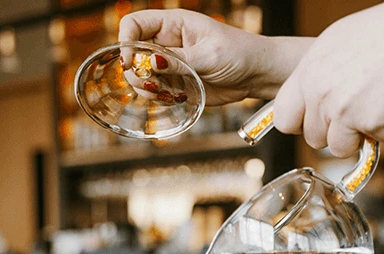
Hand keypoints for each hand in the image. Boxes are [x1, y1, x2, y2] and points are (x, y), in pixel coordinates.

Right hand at [120, 9, 309, 105]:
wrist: (258, 74)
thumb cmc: (240, 53)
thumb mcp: (209, 55)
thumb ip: (179, 61)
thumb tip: (151, 63)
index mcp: (174, 24)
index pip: (135, 24)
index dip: (125, 41)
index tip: (129, 62)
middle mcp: (168, 42)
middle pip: (133, 52)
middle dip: (134, 70)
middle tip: (149, 83)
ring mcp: (171, 64)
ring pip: (142, 75)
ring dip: (146, 87)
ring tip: (166, 93)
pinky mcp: (177, 84)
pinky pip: (156, 91)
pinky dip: (159, 98)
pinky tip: (176, 98)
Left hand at [274, 0, 383, 155]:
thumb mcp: (340, 42)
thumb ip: (320, 72)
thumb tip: (312, 95)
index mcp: (309, 71)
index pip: (284, 116)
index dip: (301, 122)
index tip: (315, 120)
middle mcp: (320, 93)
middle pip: (312, 137)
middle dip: (333, 131)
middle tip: (355, 110)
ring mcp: (342, 112)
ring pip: (337, 147)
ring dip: (356, 136)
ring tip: (376, 106)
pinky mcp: (368, 126)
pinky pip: (370, 144)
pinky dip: (383, 131)